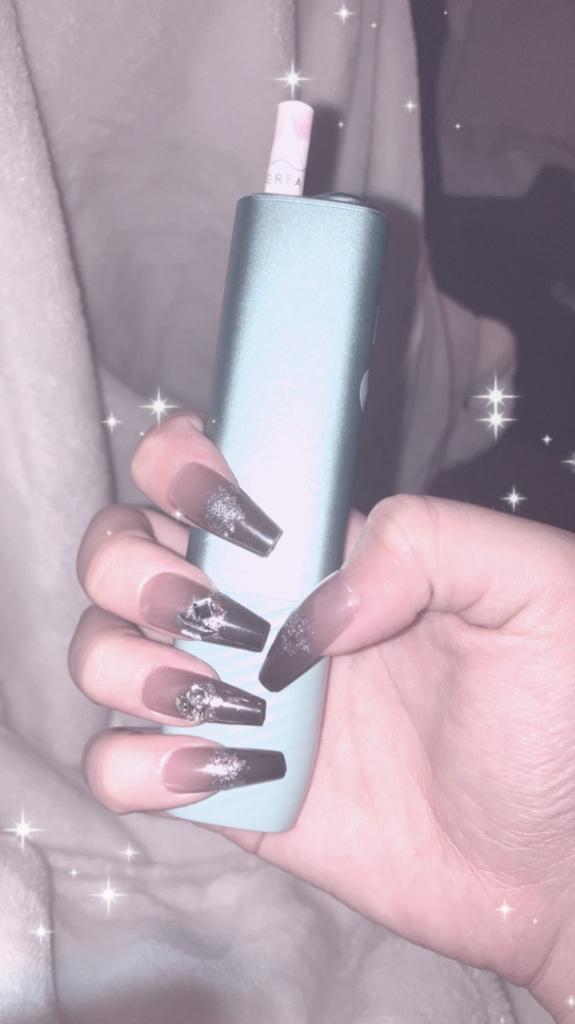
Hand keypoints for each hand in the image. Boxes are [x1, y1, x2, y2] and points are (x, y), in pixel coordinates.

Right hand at [70, 411, 574, 1021]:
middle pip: (122, 553)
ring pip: (102, 650)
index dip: (178, 466)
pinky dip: (135, 764)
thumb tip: (316, 605)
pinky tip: (217, 770)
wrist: (555, 861)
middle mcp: (260, 615)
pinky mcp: (224, 789)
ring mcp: (235, 701)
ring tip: (223, 699)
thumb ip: (435, 543)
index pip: (202, 472)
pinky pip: (119, 766)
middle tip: (212, 612)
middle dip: (132, 568)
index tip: (223, 511)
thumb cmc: (558, 717)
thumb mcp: (535, 592)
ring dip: (126, 663)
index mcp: (320, 551)